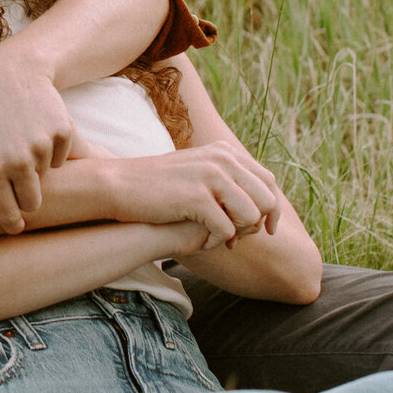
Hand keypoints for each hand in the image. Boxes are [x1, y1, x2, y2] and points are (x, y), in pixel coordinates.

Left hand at [0, 45, 73, 231]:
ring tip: (21, 144)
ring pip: (47, 178)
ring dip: (37, 169)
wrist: (8, 75)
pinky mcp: (62, 131)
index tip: (16, 225)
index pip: (8, 214)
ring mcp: (42, 144)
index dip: (13, 223)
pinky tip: (37, 133)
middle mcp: (17, 160)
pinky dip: (52, 152)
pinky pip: (61, 159)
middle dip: (27, 198)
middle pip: (33, 203)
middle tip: (17, 180)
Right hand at [105, 141, 282, 246]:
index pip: (268, 181)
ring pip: (251, 215)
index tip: (265, 229)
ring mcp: (210, 176)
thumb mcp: (197, 172)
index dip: (271, 209)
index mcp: (225, 152)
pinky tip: (202, 240)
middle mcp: (222, 159)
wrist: (120, 186)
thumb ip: (225, 181)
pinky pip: (226, 229)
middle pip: (267, 199)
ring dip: (238, 233)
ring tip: (218, 237)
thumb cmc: (158, 187)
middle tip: (239, 238)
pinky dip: (217, 240)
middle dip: (258, 224)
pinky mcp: (197, 197)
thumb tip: (257, 206)